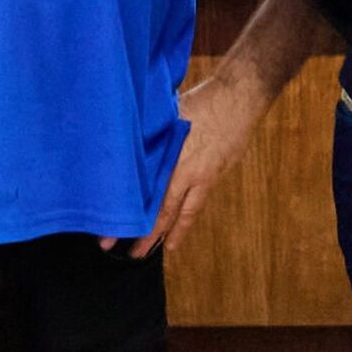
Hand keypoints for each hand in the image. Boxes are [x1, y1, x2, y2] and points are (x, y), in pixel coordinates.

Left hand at [104, 73, 262, 259]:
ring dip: (172, 232)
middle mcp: (190, 174)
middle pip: (165, 212)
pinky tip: (182, 224)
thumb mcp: (169, 116)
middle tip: (132, 255)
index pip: (146, 198)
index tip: (109, 238)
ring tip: (161, 249)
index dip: (129, 219)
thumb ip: (151, 138)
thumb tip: (126, 151)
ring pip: (186, 211)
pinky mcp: (218, 173)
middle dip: (148, 236)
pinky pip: (199, 200)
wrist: (241, 95)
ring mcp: (207, 175)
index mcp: (174, 160)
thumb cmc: (203, 100)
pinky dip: (188, 216)